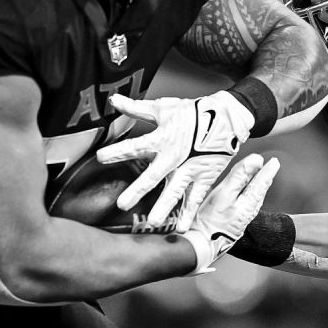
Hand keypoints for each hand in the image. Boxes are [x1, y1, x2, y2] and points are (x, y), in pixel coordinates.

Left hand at [97, 91, 253, 231]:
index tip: (100, 157)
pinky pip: (195, 197)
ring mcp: (191, 168)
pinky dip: (189, 212)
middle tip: (122, 204)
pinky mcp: (204, 177)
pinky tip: (182, 227)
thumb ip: (136, 109)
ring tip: (153, 221)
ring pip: (176, 190)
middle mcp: (175, 156)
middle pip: (154, 175)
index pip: (136, 146)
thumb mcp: (163, 108)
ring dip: (164, 206)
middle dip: (138, 189)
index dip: (118, 151)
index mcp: (162, 138)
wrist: (227, 116)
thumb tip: (113, 100)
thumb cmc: (193, 112)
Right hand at [180, 154, 278, 275]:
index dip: (267, 172)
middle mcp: (246, 214)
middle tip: (272, 168)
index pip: (260, 183)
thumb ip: (240, 177)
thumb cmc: (208, 222)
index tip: (274, 162)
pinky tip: (245, 201)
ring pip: (253, 201)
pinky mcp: (231, 228)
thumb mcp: (224, 194)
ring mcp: (239, 222)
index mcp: (246, 204)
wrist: (197, 249)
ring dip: (258, 189)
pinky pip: (245, 209)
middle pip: (258, 193)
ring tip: (262, 181)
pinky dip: (249, 200)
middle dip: (264, 180)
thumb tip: (257, 161)